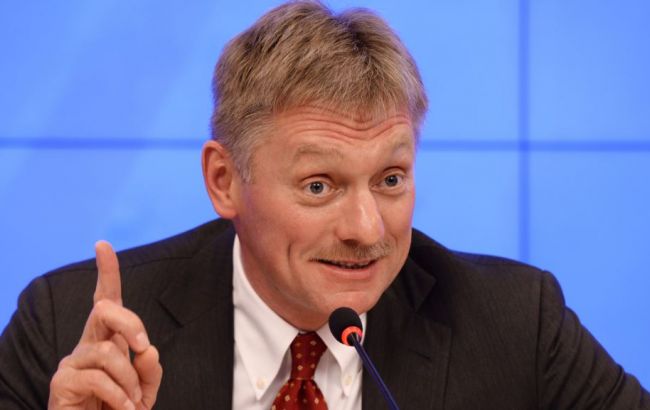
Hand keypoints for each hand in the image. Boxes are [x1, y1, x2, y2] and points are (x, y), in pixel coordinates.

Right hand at [48, 241, 162, 409]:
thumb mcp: (144, 391)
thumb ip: (150, 370)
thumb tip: (147, 349)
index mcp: (108, 340)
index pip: (107, 300)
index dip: (107, 273)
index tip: (103, 245)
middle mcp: (88, 345)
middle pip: (104, 309)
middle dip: (131, 323)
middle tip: (144, 347)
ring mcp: (72, 362)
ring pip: (108, 352)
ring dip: (129, 379)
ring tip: (132, 403)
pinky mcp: (62, 382)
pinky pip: (99, 378)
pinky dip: (119, 396)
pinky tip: (123, 409)